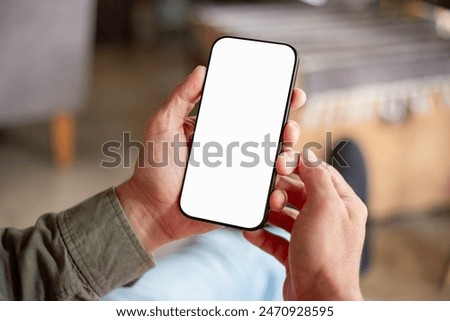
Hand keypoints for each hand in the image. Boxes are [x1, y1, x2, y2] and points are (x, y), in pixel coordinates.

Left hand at [116, 66, 305, 251]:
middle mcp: (233, 149)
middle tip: (289, 128)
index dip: (274, 101)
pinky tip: (275, 190)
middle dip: (289, 128)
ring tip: (281, 160)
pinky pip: (264, 192)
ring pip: (273, 163)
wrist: (151, 210)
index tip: (291, 93)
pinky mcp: (240, 197)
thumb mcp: (163, 125)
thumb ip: (180, 98)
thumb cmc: (153, 168)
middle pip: (270, 135)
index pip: (251, 111)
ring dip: (287, 158)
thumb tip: (201, 70)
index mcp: (218, 129)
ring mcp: (238, 174)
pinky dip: (276, 191)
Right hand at [244, 150, 366, 300]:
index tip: (279, 162)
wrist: (319, 299)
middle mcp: (329, 220)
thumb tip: (307, 155)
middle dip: (282, 190)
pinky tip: (251, 232)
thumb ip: (316, 177)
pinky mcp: (296, 255)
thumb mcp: (324, 206)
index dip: (299, 165)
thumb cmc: (326, 254)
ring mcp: (312, 238)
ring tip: (262, 211)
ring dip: (271, 212)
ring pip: (287, 215)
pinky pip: (275, 239)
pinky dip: (263, 234)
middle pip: (301, 193)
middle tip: (269, 193)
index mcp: (343, 205)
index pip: (320, 174)